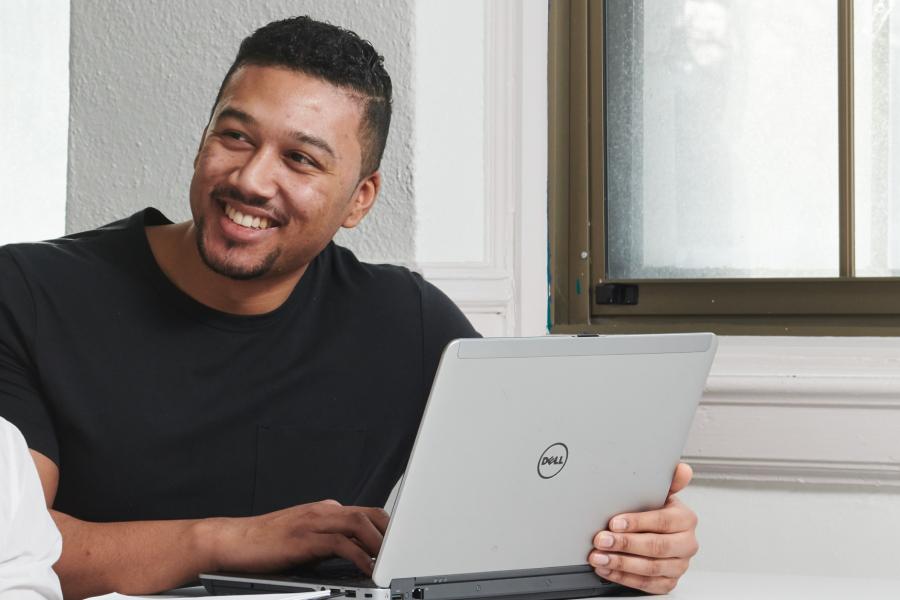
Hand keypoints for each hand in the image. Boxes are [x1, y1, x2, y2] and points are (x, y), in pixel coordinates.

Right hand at [208, 499, 388, 575]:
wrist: (234, 541)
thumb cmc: (267, 543)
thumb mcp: (306, 539)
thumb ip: (329, 542)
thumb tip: (356, 556)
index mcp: (325, 510)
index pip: (367, 512)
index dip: (388, 528)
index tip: (401, 544)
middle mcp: (323, 511)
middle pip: (369, 514)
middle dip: (390, 533)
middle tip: (402, 554)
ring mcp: (313, 522)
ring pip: (358, 523)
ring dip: (379, 543)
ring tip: (390, 561)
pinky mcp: (304, 538)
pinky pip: (339, 543)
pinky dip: (358, 555)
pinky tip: (366, 568)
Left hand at [587, 462, 697, 594]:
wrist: (661, 532)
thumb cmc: (658, 511)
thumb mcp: (662, 493)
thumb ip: (669, 481)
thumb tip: (681, 469)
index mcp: (685, 519)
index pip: (662, 521)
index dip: (637, 523)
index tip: (614, 523)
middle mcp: (686, 543)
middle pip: (656, 547)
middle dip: (625, 544)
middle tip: (601, 540)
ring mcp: (679, 565)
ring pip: (651, 568)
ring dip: (621, 563)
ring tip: (599, 557)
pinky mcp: (669, 581)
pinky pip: (647, 585)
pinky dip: (624, 578)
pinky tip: (607, 569)